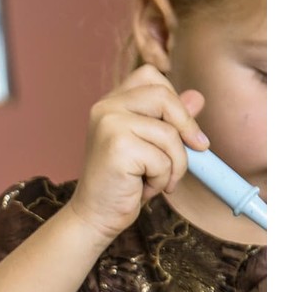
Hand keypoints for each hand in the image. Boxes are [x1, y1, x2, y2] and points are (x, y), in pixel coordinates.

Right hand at [69, 64, 207, 242]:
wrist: (95, 215)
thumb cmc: (123, 182)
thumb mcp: (151, 146)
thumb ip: (171, 121)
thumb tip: (197, 97)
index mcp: (111, 103)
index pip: (150, 76)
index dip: (173, 99)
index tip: (184, 129)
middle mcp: (105, 108)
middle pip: (163, 96)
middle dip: (186, 127)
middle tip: (194, 151)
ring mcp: (108, 125)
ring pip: (169, 134)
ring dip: (175, 165)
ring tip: (156, 180)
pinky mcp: (117, 147)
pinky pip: (162, 159)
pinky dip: (162, 179)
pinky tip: (143, 188)